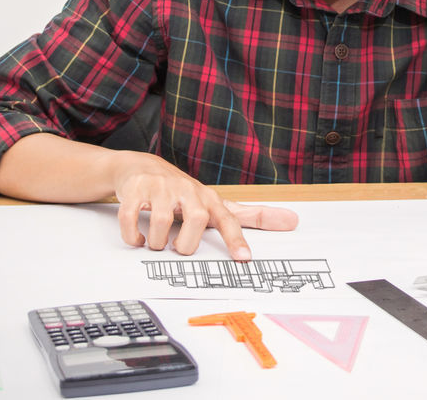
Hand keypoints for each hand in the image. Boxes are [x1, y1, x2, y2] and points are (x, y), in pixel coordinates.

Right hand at [111, 152, 297, 259]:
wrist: (142, 168)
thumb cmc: (185, 193)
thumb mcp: (217, 203)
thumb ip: (253, 215)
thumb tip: (293, 220)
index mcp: (209, 198)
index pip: (228, 218)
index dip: (236, 239)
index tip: (244, 259)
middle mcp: (187, 190)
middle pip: (195, 220)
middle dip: (187, 244)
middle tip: (180, 247)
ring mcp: (160, 188)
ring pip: (162, 223)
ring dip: (158, 243)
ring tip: (158, 243)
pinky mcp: (136, 190)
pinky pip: (133, 217)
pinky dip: (134, 235)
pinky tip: (138, 239)